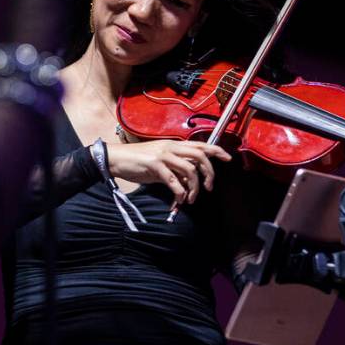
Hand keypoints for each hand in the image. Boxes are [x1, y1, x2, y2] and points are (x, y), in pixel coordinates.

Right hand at [106, 139, 232, 204]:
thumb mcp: (160, 162)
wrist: (116, 159)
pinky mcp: (154, 165)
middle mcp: (171, 147)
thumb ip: (175, 169)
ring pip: (190, 170)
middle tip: (208, 188)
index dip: (216, 150)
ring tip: (190, 198)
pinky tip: (178, 200)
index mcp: (173, 144)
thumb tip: (188, 181)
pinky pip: (174, 181)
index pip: (200, 144)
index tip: (228, 158)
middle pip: (200, 156)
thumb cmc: (138, 161)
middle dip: (209, 173)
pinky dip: (179, 193)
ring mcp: (163, 155)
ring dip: (194, 187)